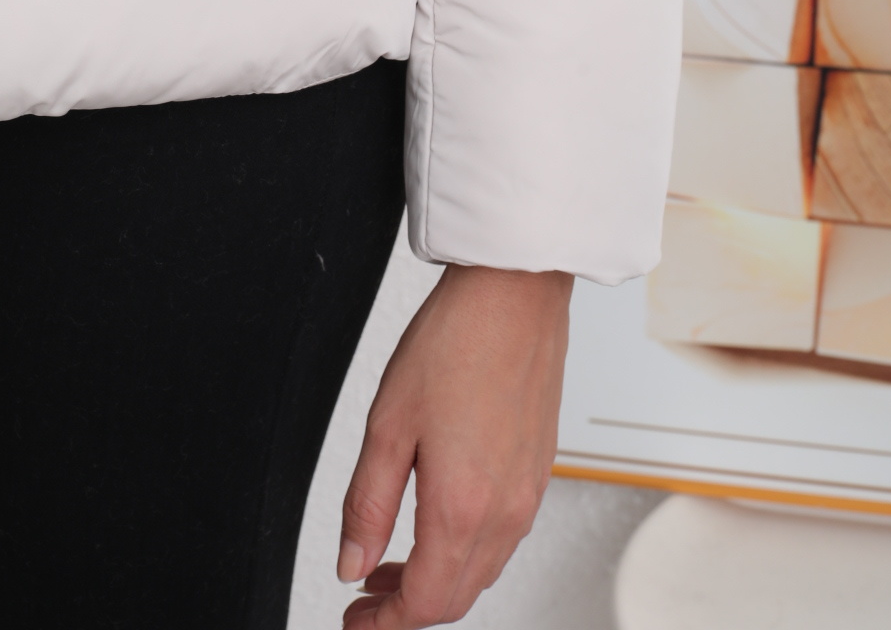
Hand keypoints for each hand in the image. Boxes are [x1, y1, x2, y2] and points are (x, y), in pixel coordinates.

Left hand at [337, 264, 572, 627]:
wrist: (515, 294)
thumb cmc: (456, 341)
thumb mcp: (388, 424)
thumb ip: (366, 504)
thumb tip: (352, 564)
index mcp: (463, 506)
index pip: (423, 603)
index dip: (383, 625)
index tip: (354, 621)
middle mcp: (505, 511)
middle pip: (455, 598)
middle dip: (406, 610)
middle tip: (365, 597)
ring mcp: (528, 493)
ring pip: (481, 572)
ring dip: (435, 580)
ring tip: (390, 561)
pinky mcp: (539, 470)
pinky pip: (503, 538)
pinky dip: (465, 551)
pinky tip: (436, 522)